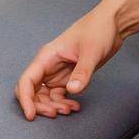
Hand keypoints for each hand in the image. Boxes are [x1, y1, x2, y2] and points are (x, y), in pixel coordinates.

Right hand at [14, 5, 123, 119]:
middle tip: (56, 113)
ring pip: (45, 95)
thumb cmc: (98, 29)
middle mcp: (48, 65)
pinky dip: (63, 102)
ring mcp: (57, 71)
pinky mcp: (68, 75)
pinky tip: (75, 106)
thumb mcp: (91, 51)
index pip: (27, 81)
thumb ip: (82, 72)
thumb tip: (72, 90)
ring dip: (53, 105)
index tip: (31, 115)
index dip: (25, 99)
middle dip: (40, 105)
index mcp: (47, 56)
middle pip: (33, 91)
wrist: (113, 24)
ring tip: (69, 109)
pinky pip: (59, 94)